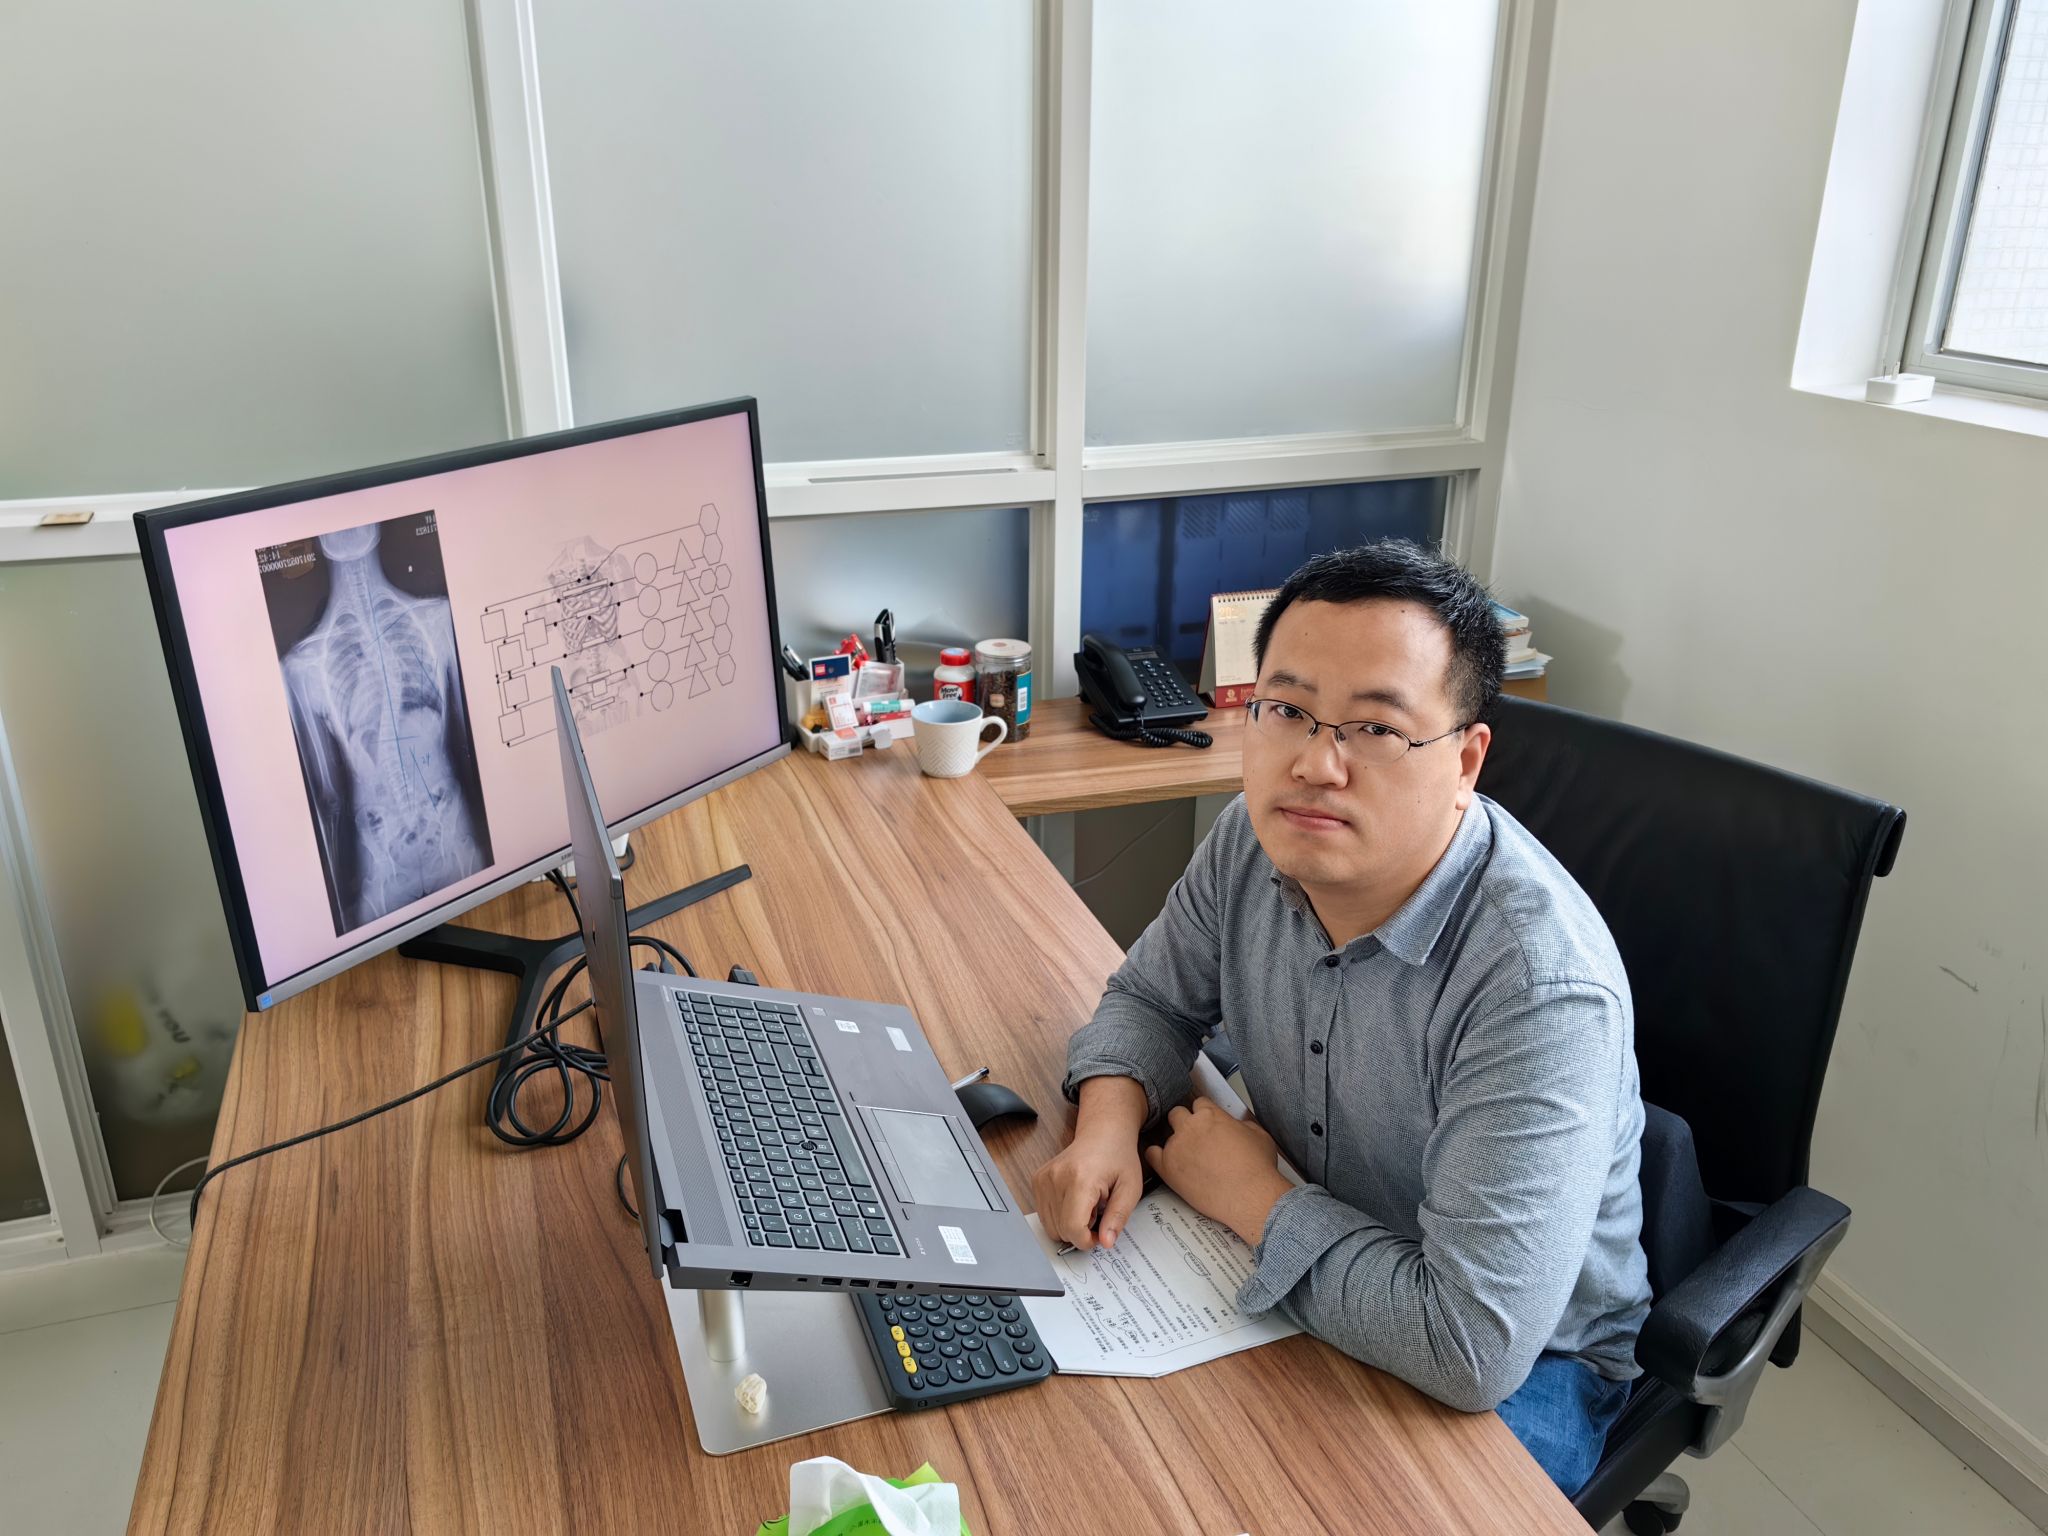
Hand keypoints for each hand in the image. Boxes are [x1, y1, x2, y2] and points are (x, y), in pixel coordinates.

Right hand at [1032, 1127, 1145, 1251]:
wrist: (1102, 1134)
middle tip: (1097, 1215)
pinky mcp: (1037, 1180)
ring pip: (1050, 1226)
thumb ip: (1118, 1217)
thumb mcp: (1131, 1189)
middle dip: (1081, 1232)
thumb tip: (1106, 1242)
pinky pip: (1044, 1215)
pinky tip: (1075, 1202)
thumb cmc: (1118, 1158)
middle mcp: (1056, 1178)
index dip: (1088, 1240)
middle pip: (1060, 1230)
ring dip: (1070, 1225)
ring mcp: (1043, 1178)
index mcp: (1080, 1179)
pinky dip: (1060, 1216)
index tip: (1101, 1233)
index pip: (1073, 1228)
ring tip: (1087, 1207)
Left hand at [1144, 1097, 1292, 1246]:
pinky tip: (1165, 1161)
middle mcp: (1190, 1126)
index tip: (1206, 1122)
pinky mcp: (1168, 1168)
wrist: (1250, 1196)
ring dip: (1176, 1143)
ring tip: (1187, 1157)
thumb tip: (1237, 1126)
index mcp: (1211, 1115)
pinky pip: (1151, 1154)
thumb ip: (1241, 1124)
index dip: (1203, 1113)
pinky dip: (1156, 1156)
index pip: (1199, 1103)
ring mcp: (1176, 1146)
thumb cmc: (1257, 1169)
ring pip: (1166, 1135)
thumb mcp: (1259, 1135)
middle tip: (1194, 1138)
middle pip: (1177, 1114)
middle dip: (1185, 1123)